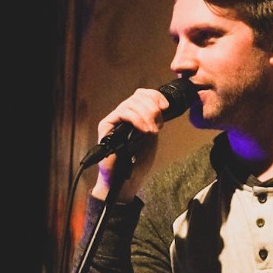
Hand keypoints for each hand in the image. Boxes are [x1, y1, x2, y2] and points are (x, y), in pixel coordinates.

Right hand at [91, 87, 171, 201]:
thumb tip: (163, 106)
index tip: (165, 107)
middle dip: (152, 108)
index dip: (155, 96)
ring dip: (146, 115)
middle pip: (138, 96)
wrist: (126, 179)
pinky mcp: (106, 125)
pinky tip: (144, 130)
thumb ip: (154, 120)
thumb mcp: (152, 136)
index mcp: (135, 114)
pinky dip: (136, 119)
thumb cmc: (138, 161)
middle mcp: (123, 114)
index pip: (143, 94)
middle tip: (158, 126)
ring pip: (131, 103)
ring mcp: (114, 119)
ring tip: (151, 131)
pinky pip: (123, 112)